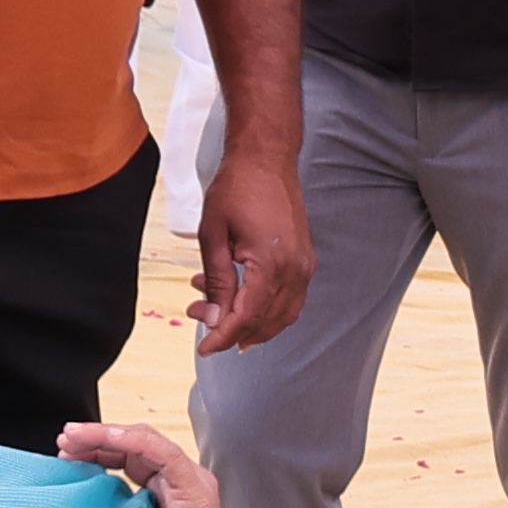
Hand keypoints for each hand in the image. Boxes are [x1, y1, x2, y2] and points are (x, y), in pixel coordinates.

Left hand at [190, 147, 312, 356]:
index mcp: (271, 264)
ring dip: (251, 323)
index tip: (204, 348)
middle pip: (266, 322)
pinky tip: (240, 299)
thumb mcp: (213, 235)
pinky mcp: (305, 261)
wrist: (266, 158)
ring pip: (282, 316)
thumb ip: (217, 281)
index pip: (246, 316)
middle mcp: (295, 270)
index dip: (223, 336)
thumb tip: (214, 318)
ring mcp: (304, 267)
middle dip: (233, 330)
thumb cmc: (237, 187)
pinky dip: (266, 309)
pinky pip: (290, 300)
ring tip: (217, 311)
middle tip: (201, 319)